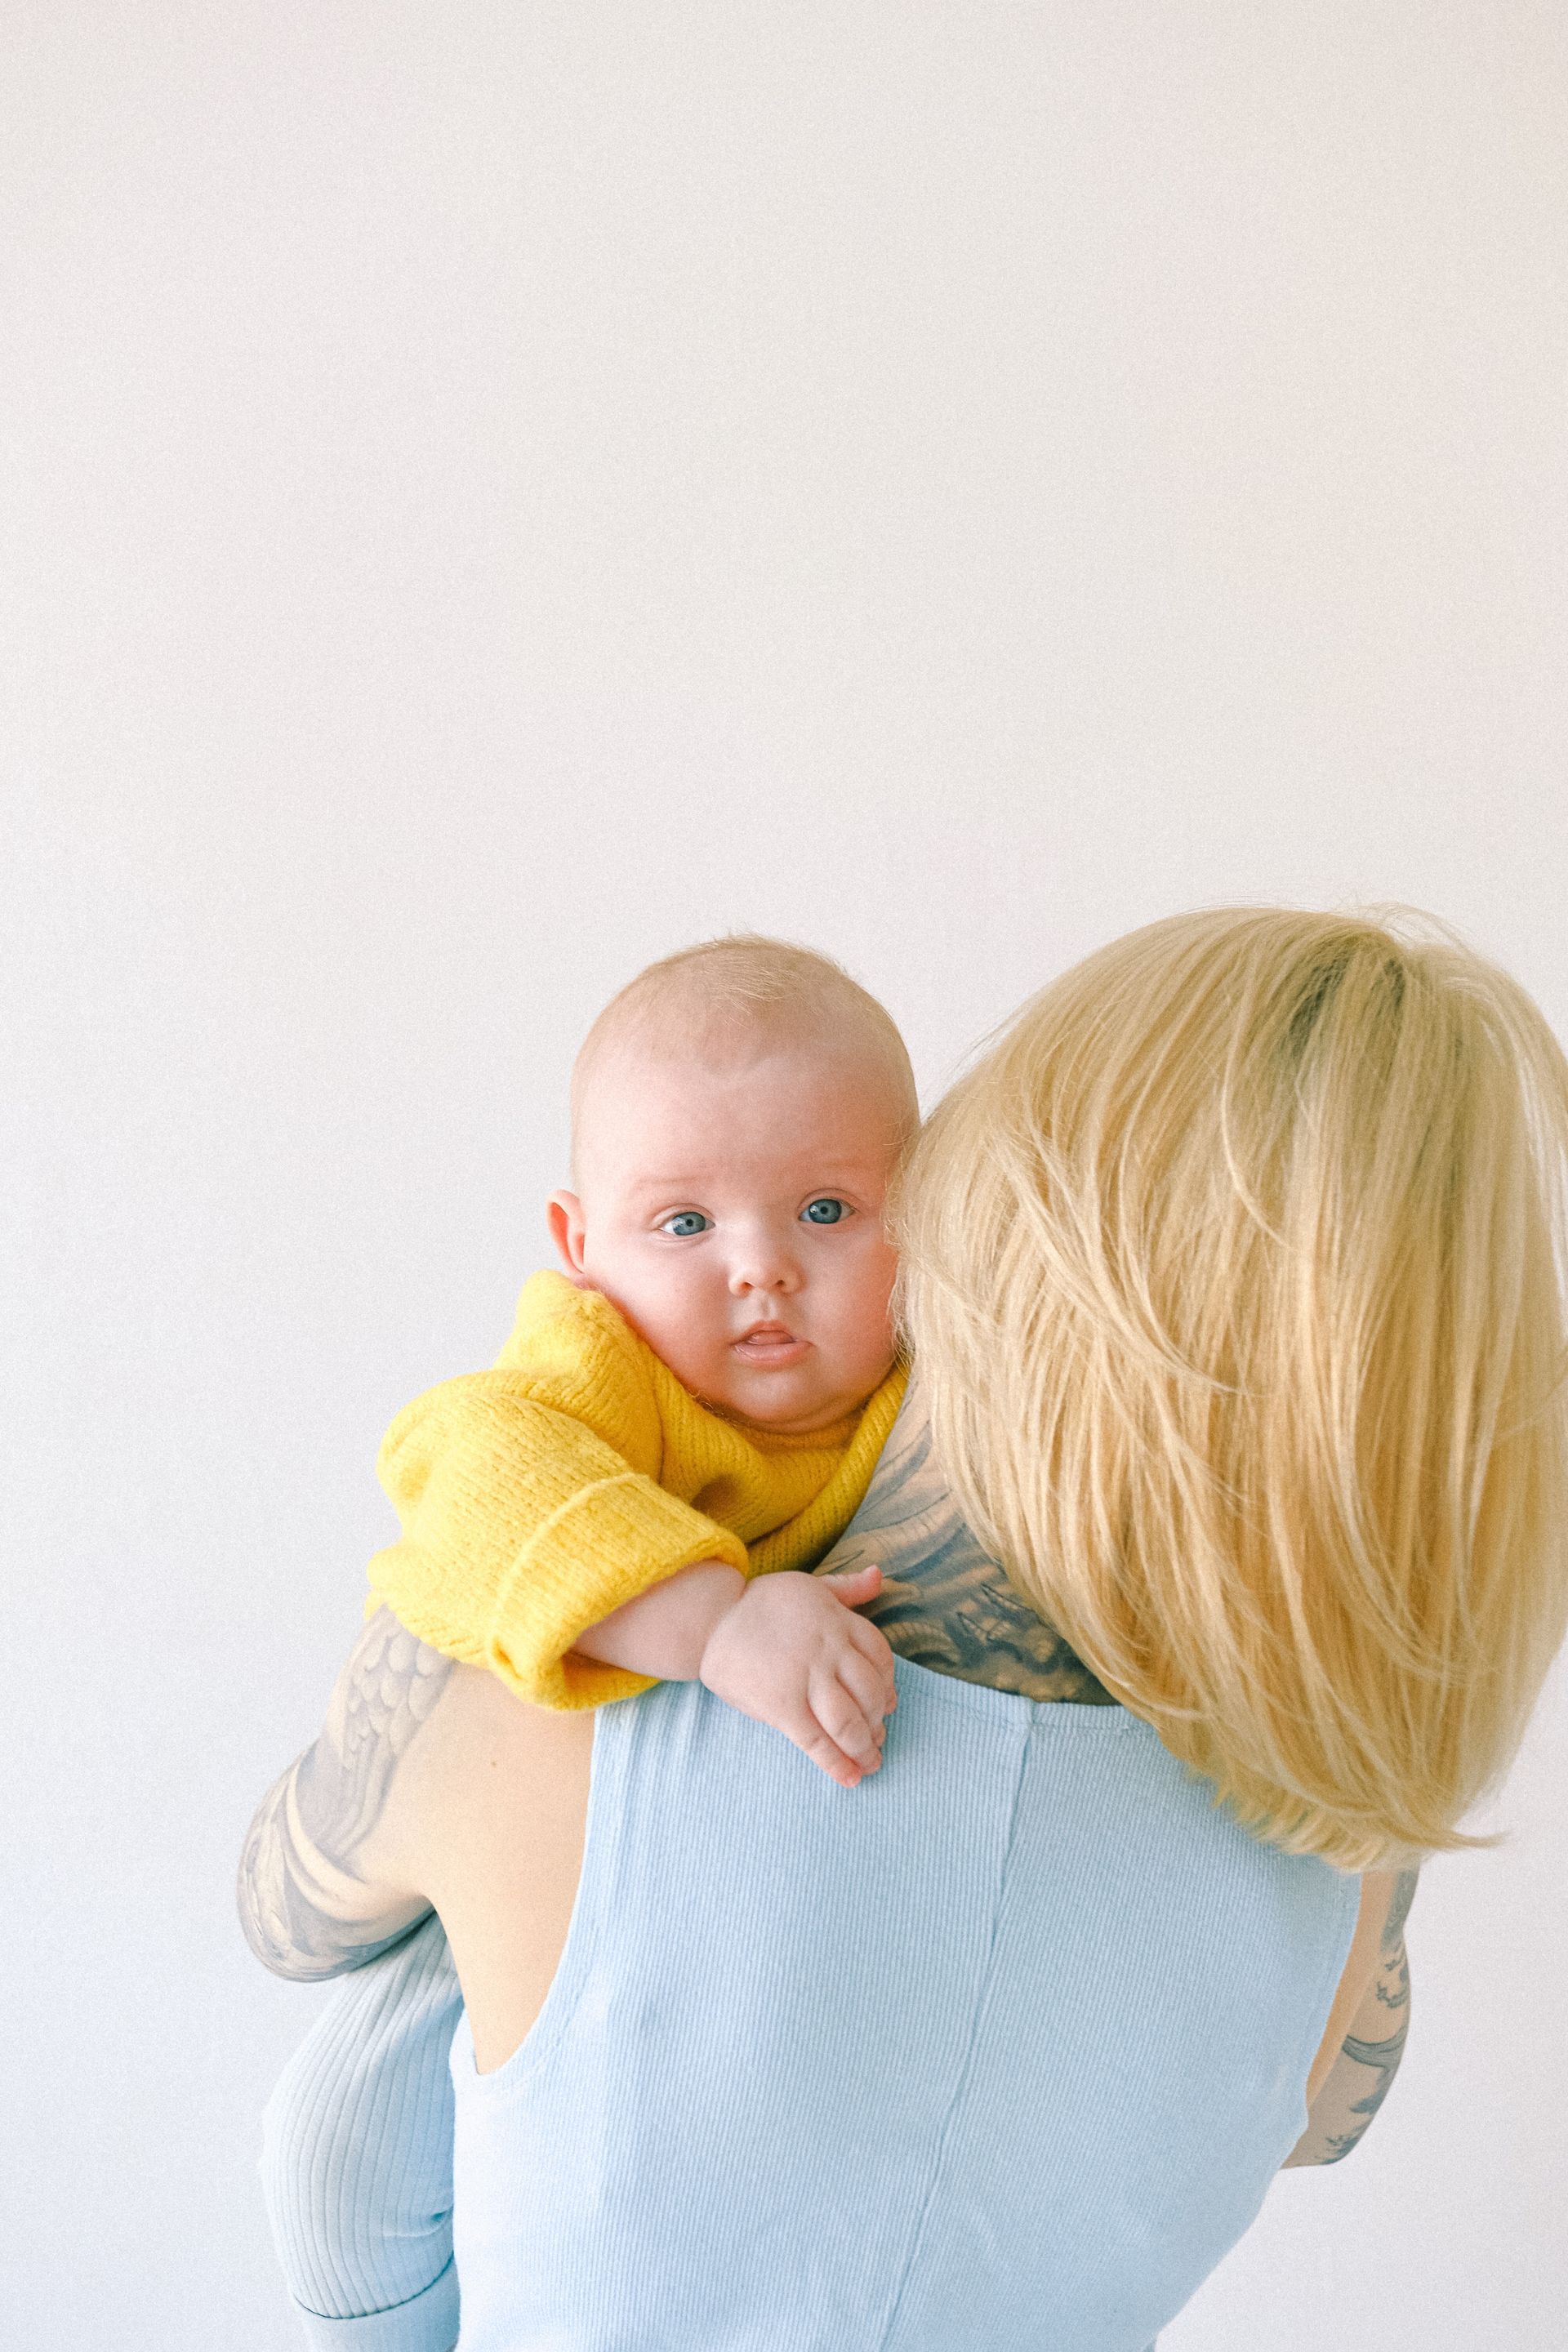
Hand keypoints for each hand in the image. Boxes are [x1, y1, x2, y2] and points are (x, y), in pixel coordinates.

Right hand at [697, 1565, 897, 1787]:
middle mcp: (827, 1649)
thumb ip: (847, 1588)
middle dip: (878, 1721)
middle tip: (877, 1738)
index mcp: (837, 1621)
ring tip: (869, 1763)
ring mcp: (805, 1678)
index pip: (880, 1657)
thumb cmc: (763, 1604)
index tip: (888, 1704)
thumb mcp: (809, 1586)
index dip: (888, 1685)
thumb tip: (879, 1576)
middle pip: (869, 1693)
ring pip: (848, 1721)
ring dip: (864, 1748)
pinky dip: (836, 1764)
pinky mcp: (781, 1705)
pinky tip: (849, 1778)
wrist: (712, 1621)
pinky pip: (816, 1741)